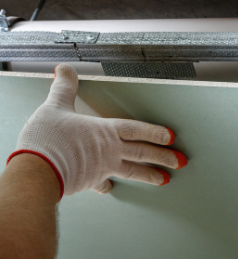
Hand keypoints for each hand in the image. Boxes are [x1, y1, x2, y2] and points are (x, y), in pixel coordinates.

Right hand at [7, 63, 186, 198]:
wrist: (37, 170)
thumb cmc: (47, 140)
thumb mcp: (55, 106)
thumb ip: (64, 87)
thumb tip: (64, 70)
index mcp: (104, 131)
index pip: (137, 129)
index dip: (155, 132)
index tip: (171, 137)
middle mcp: (109, 150)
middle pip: (143, 152)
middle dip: (164, 156)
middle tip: (180, 161)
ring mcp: (103, 168)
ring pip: (132, 171)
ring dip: (150, 175)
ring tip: (164, 180)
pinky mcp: (91, 181)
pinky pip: (103, 184)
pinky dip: (107, 186)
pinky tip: (109, 188)